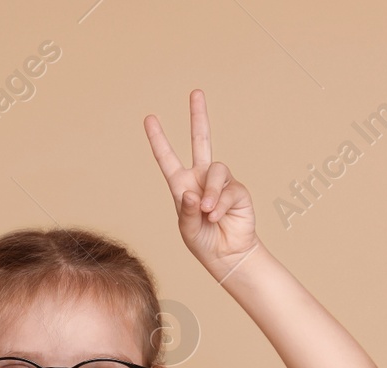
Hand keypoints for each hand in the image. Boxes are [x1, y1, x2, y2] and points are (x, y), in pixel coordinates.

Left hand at [144, 88, 257, 274]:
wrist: (227, 254)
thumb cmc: (202, 241)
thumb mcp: (186, 228)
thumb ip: (185, 210)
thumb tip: (191, 193)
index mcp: (181, 185)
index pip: (167, 158)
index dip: (159, 139)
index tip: (149, 119)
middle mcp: (200, 178)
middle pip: (200, 140)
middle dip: (198, 116)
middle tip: (196, 93)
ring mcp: (219, 182)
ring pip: (215, 170)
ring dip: (210, 192)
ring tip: (207, 212)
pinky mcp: (237, 190)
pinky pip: (228, 189)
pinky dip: (220, 203)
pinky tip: (215, 216)